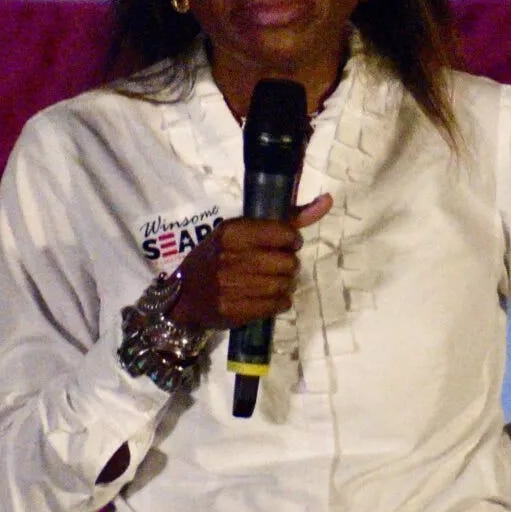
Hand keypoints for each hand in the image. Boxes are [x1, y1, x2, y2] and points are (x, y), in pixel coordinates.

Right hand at [170, 195, 331, 329]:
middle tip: (275, 267)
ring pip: (285, 285)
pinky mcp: (234, 311)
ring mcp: (230, 286)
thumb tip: (327, 200)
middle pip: (289, 263)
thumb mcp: (241, 231)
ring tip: (270, 282)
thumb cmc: (217, 257)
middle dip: (288, 266)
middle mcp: (230, 258)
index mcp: (231, 232)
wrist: (183, 296)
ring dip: (284, 285)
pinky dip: (279, 302)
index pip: (285, 233)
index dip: (291, 241)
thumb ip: (288, 218)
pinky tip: (267, 297)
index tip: (283, 245)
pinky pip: (278, 305)